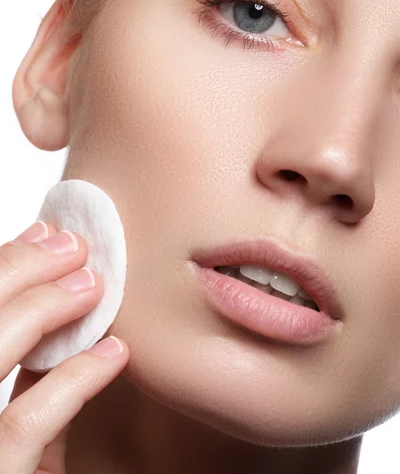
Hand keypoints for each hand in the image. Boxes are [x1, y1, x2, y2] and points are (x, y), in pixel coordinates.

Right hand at [0, 221, 128, 472]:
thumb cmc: (17, 464)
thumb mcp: (13, 433)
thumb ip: (25, 388)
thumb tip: (62, 326)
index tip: (38, 236)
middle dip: (16, 271)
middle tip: (70, 244)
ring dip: (40, 309)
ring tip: (91, 284)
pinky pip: (24, 427)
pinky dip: (73, 382)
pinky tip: (112, 356)